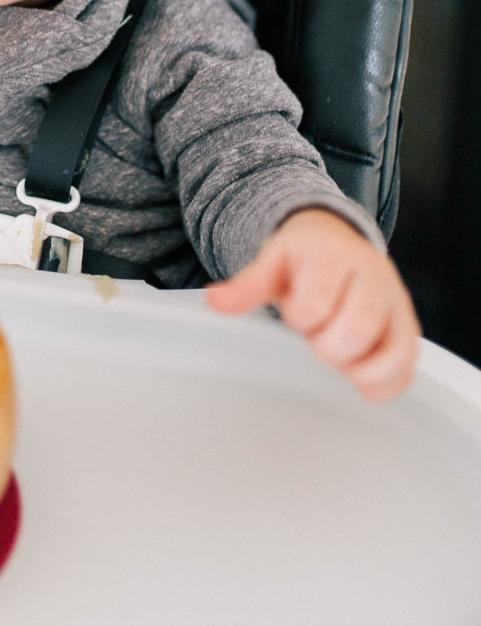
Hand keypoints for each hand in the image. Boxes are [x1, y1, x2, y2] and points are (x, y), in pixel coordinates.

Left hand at [206, 208, 419, 401]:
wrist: (339, 243)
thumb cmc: (306, 259)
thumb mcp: (273, 263)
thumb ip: (248, 285)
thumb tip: (216, 302)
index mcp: (336, 254)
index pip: (317, 301)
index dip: (300, 317)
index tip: (296, 313)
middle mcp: (375, 276)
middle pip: (357, 328)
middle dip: (327, 345)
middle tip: (316, 337)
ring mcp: (397, 305)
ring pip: (393, 353)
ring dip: (358, 367)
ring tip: (337, 356)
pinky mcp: (409, 331)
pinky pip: (407, 369)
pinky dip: (383, 382)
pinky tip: (357, 374)